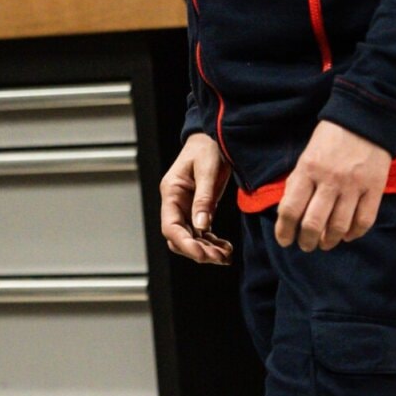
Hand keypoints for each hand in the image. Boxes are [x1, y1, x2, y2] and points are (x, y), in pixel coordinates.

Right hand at [159, 132, 233, 265]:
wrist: (215, 136)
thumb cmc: (209, 147)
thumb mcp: (207, 170)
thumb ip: (203, 198)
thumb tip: (201, 226)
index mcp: (171, 192)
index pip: (170, 226)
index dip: (185, 244)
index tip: (202, 255)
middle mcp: (175, 202)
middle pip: (178, 237)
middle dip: (197, 251)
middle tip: (219, 258)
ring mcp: (186, 207)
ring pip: (190, 238)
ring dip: (206, 250)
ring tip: (225, 256)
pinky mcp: (199, 208)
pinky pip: (201, 233)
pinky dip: (211, 243)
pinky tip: (225, 248)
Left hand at [274, 120, 390, 251]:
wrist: (364, 120)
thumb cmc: (329, 139)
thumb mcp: (305, 156)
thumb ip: (297, 183)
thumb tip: (287, 213)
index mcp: (307, 170)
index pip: (290, 209)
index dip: (284, 231)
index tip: (284, 240)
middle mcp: (330, 180)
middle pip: (313, 223)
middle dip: (306, 241)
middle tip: (305, 246)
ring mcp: (354, 186)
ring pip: (339, 226)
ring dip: (329, 241)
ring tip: (324, 244)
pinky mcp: (375, 188)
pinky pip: (364, 221)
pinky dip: (354, 234)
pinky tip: (346, 236)